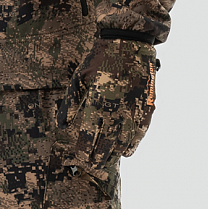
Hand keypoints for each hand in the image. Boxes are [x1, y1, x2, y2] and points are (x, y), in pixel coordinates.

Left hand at [54, 38, 157, 170]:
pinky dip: (134, 143)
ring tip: (107, 162)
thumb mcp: (79, 78)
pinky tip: (128, 152)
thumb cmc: (99, 58)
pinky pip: (140, 131)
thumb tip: (61, 125)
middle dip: (98, 157)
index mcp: (97, 103)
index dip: (84, 150)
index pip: (89, 136)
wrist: (128, 42)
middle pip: (106, 142)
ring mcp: (133, 109)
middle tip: (92, 166)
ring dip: (115, 154)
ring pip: (124, 140)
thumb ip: (70, 104)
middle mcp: (116, 109)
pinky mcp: (146, 105)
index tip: (80, 159)